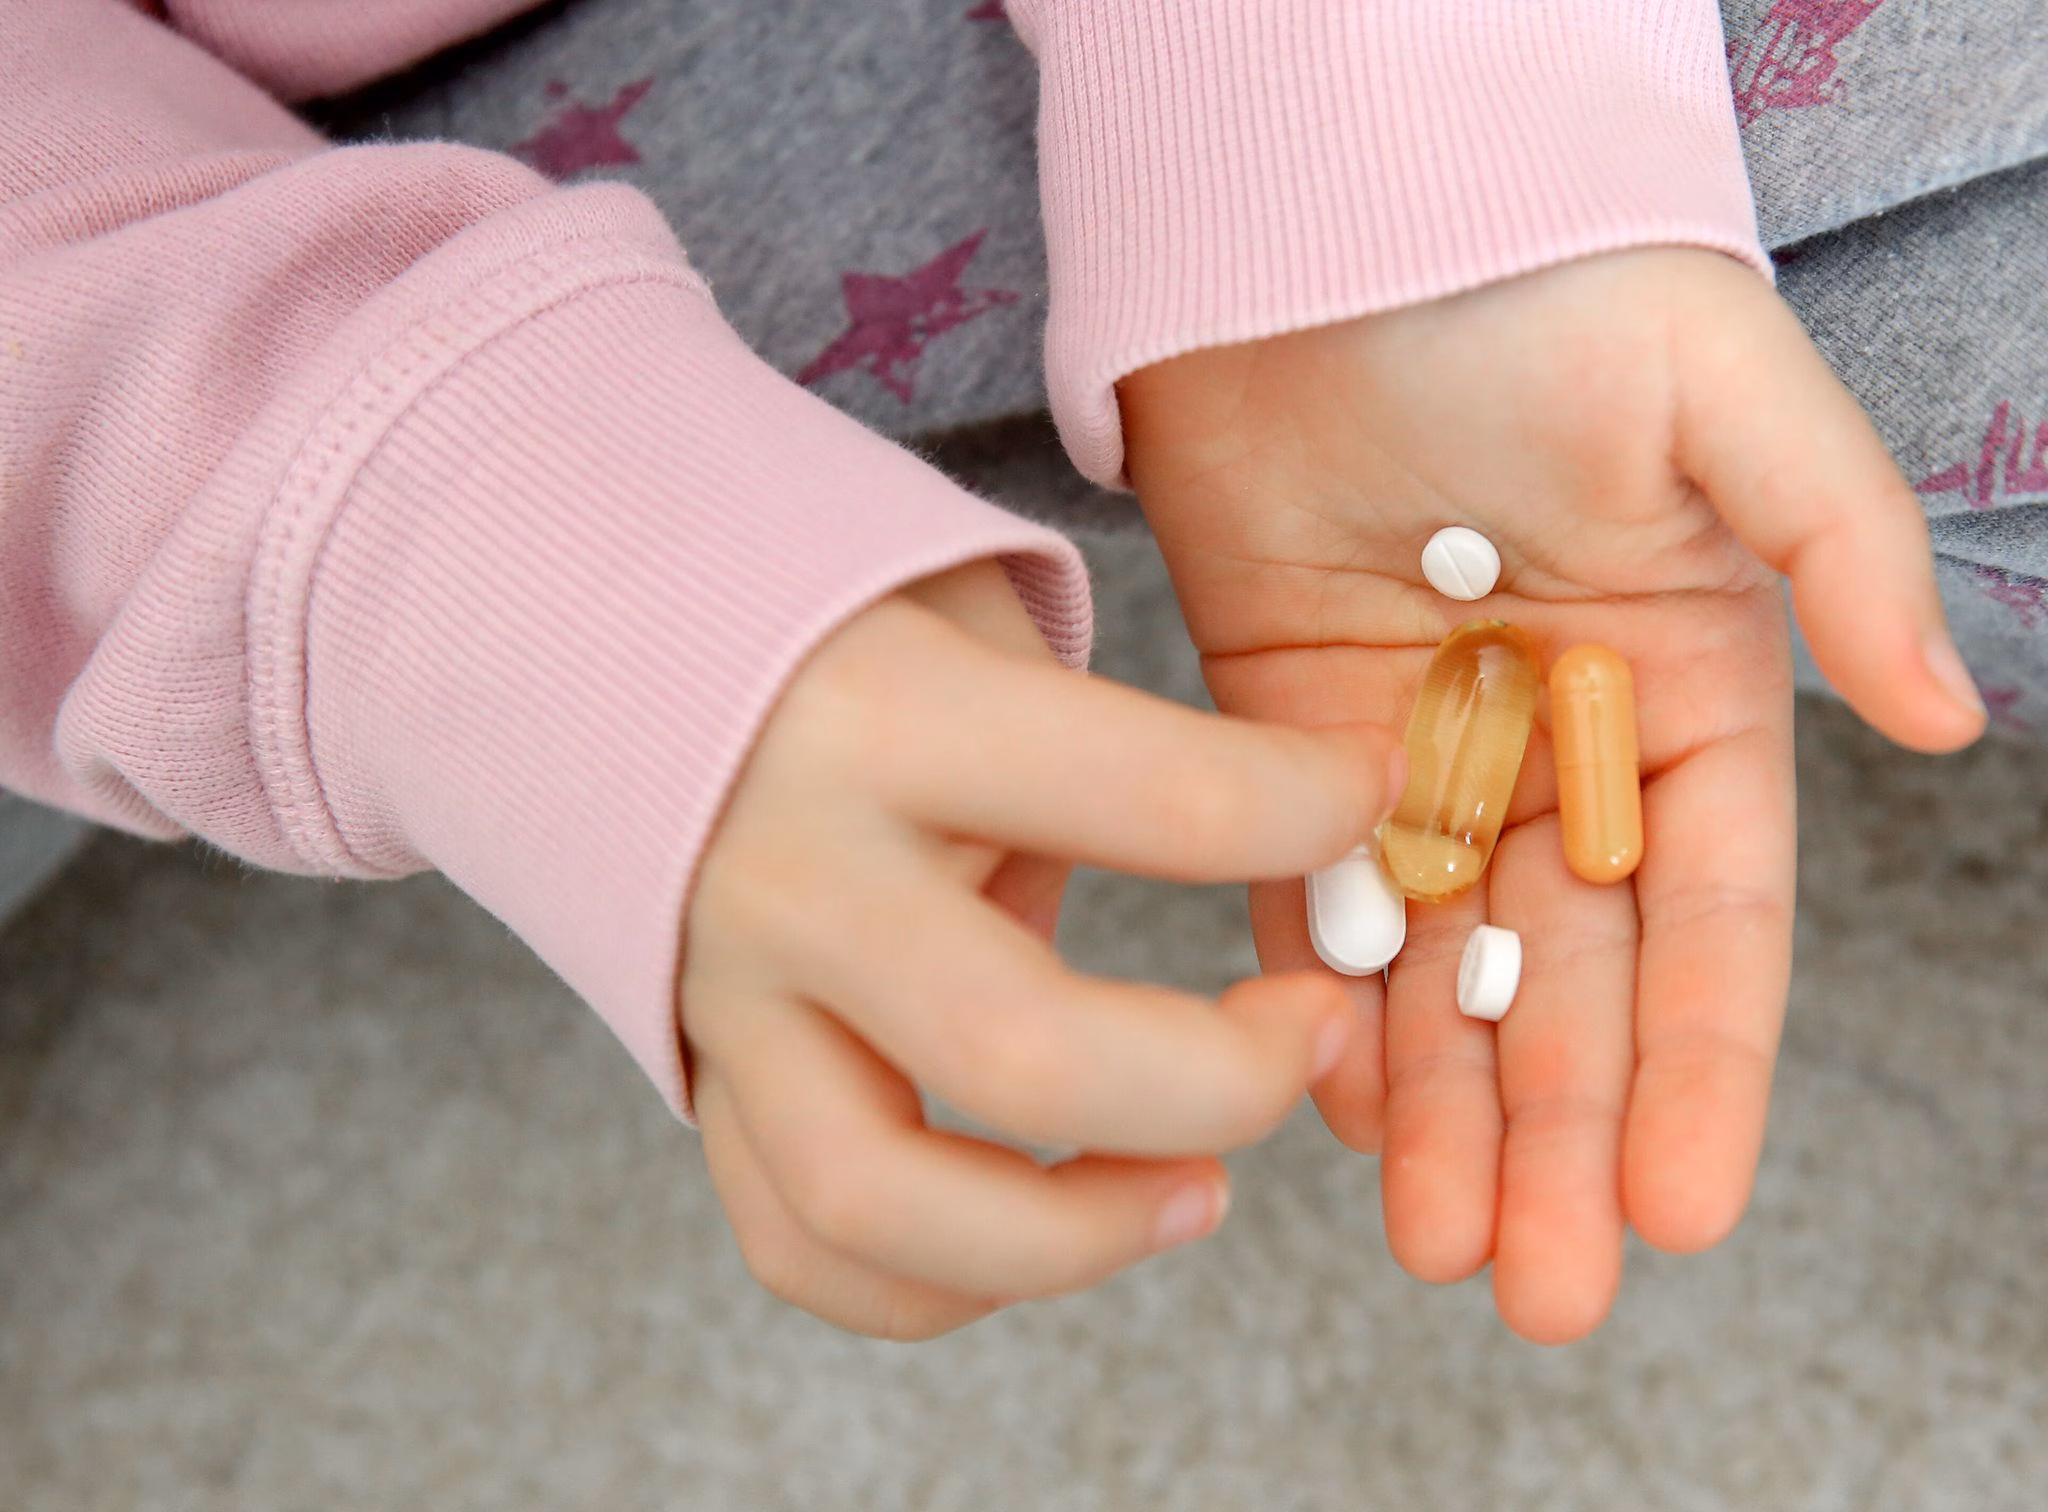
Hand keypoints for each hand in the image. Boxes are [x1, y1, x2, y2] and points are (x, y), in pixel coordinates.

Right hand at [679, 558, 1404, 1337]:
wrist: (597, 642)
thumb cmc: (836, 625)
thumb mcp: (973, 617)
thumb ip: (1112, 740)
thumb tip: (1314, 842)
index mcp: (884, 719)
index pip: (1152, 796)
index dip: (1309, 811)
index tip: (1368, 803)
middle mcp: (795, 875)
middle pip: (1022, 1054)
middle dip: (1221, 1080)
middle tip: (1312, 1033)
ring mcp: (728, 998)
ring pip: (881, 1202)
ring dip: (1076, 1236)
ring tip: (1201, 1191)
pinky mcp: (704, 1074)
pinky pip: (803, 1240)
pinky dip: (938, 1282)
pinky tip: (1054, 1227)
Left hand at [1118, 248, 1985, 1343]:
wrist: (1335, 233)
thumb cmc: (1544, 290)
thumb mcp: (1725, 395)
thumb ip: (1837, 547)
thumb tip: (1941, 714)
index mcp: (1689, 689)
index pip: (1710, 916)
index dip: (1700, 1065)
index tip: (1684, 1207)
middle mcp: (1559, 747)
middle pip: (1568, 980)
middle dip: (1559, 1136)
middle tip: (1543, 1293)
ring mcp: (1420, 753)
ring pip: (1437, 972)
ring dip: (1441, 1115)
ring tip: (1441, 1254)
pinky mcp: (1285, 735)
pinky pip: (1305, 898)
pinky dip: (1316, 1005)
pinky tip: (1326, 1115)